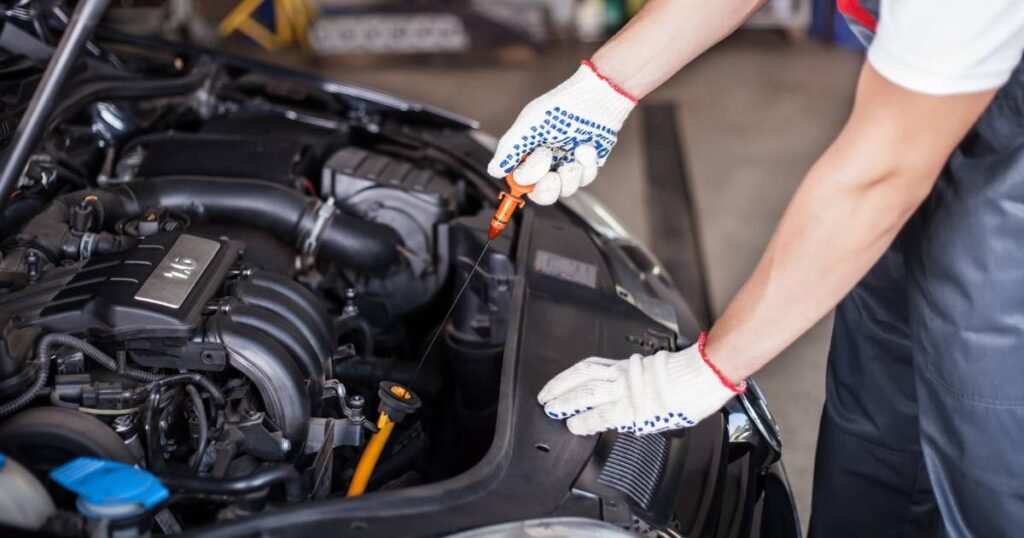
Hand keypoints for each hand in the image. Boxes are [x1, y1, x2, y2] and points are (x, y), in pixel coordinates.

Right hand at [488, 60, 636, 204]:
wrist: (595, 98)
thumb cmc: (561, 106)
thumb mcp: (528, 126)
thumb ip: (508, 150)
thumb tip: (493, 170)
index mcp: (529, 153)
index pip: (522, 181)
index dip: (526, 180)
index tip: (531, 170)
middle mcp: (548, 162)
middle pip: (544, 194)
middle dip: (549, 188)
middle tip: (552, 176)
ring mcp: (567, 164)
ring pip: (566, 190)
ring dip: (570, 173)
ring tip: (574, 151)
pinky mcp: (587, 165)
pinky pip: (586, 178)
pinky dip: (586, 163)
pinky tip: (585, 146)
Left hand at [537, 333, 745, 435]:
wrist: (702, 377)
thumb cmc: (688, 377)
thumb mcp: (655, 373)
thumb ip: (638, 382)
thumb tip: (632, 394)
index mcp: (627, 367)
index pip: (590, 368)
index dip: (570, 377)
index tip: (559, 385)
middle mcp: (623, 376)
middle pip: (582, 377)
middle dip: (560, 388)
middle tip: (545, 397)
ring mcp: (627, 391)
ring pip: (587, 392)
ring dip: (565, 402)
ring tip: (552, 410)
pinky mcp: (633, 408)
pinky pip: (603, 414)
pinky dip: (587, 420)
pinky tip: (575, 425)